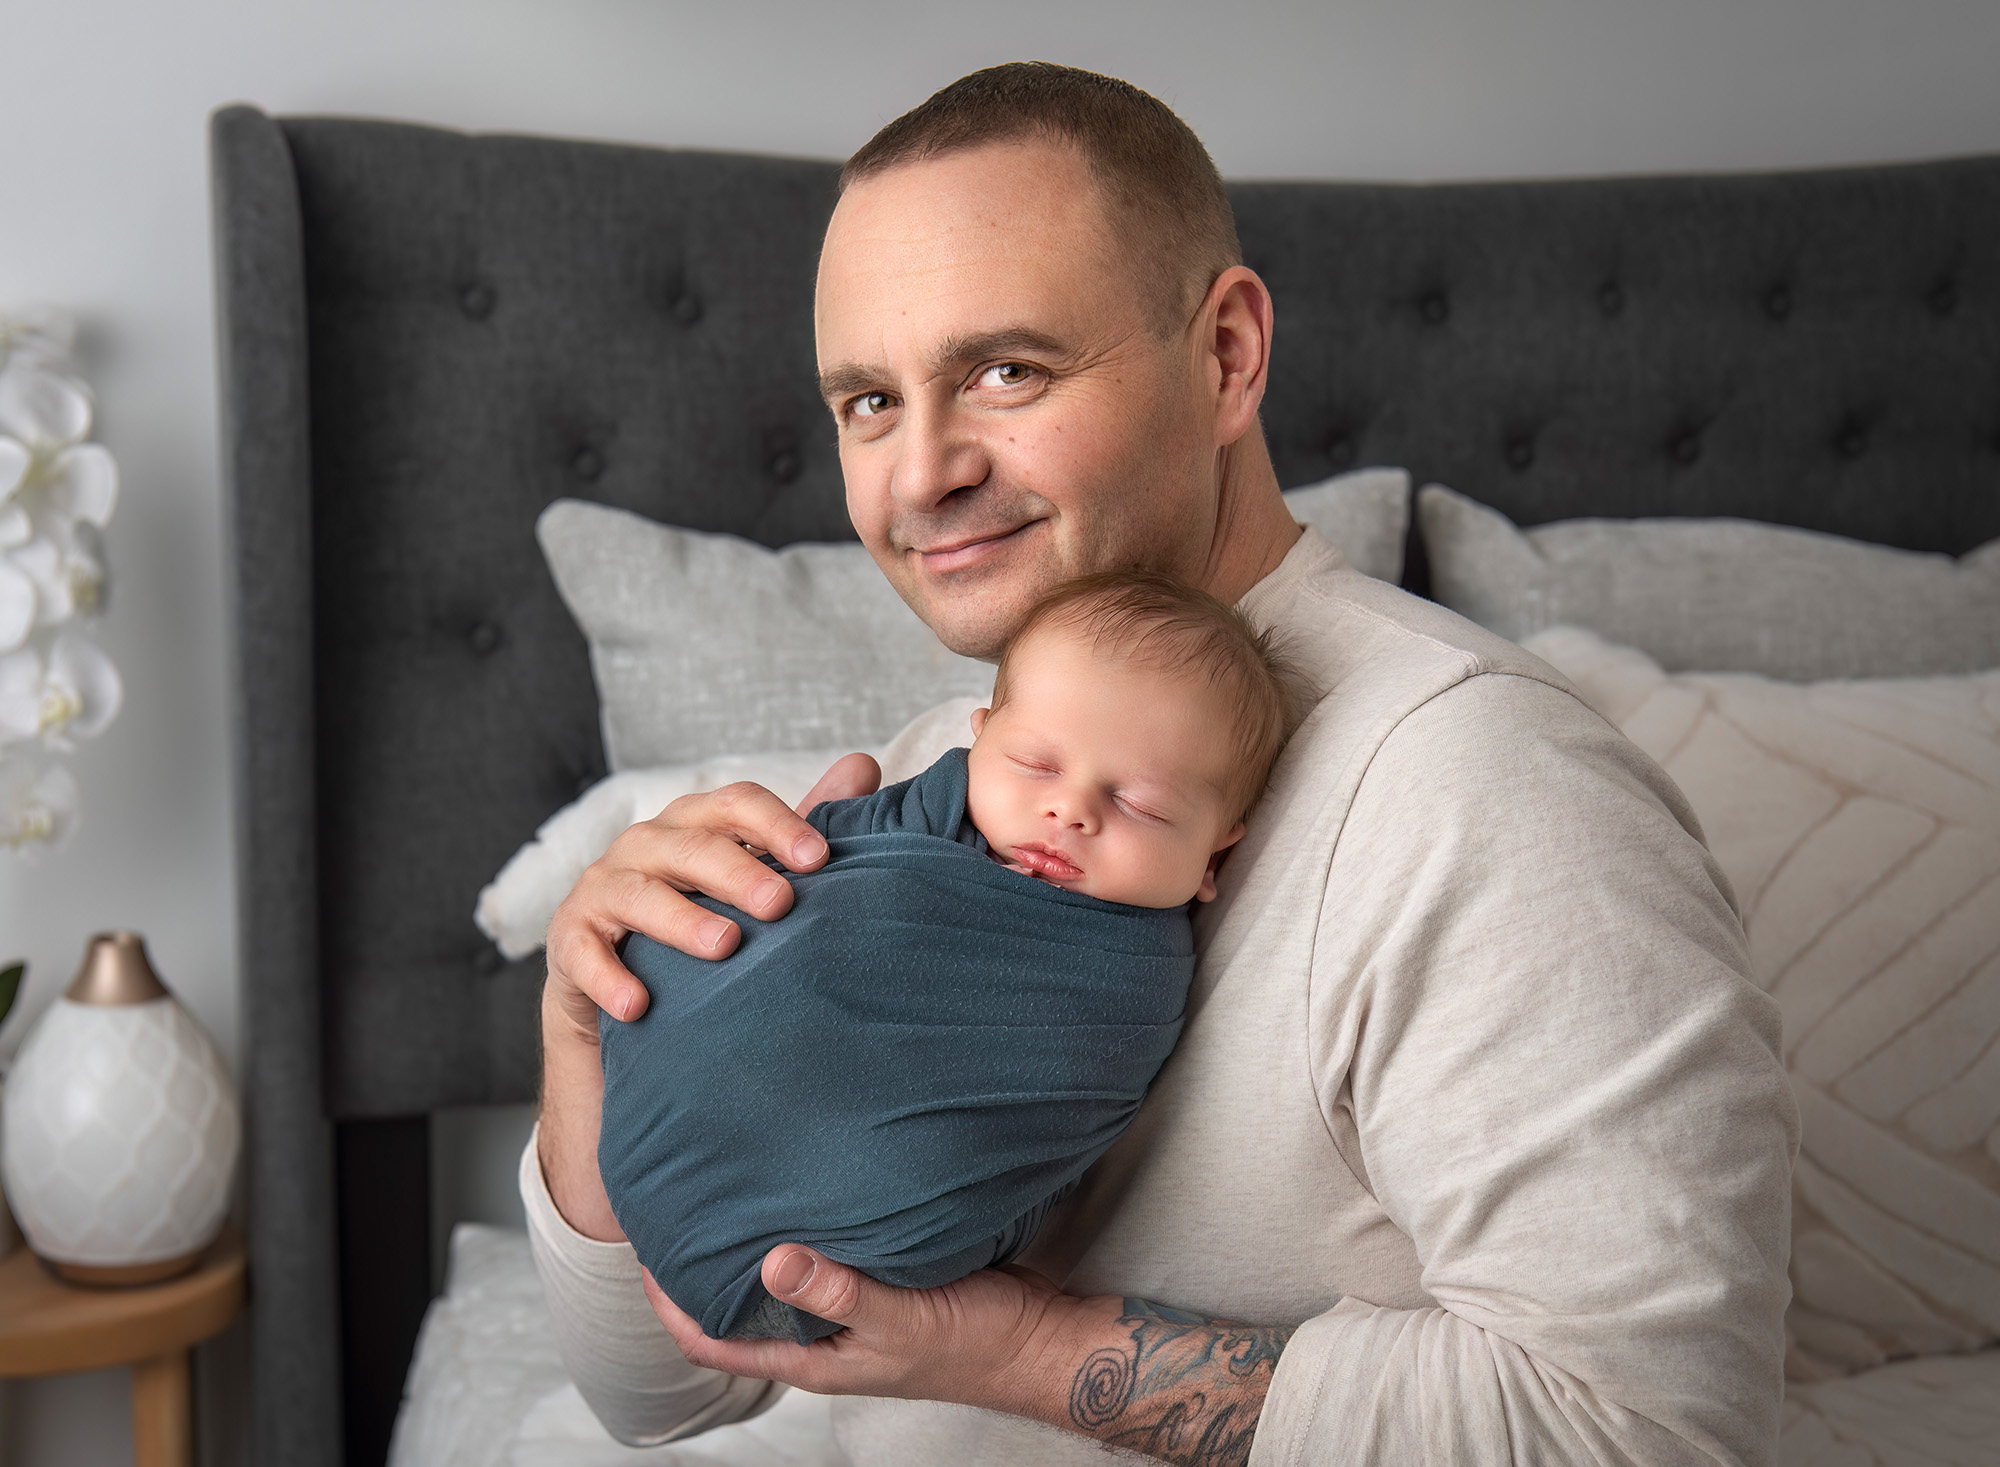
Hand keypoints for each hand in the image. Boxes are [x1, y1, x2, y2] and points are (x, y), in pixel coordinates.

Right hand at [537, 751, 881, 1238]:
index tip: (820, 858)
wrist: (622, 992)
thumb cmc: (700, 921)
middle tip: (781, 903)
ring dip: (681, 919)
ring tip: (724, 947)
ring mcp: (602, 891)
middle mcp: (646, 847)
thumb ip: (799, 830)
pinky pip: (583, 953)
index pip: (735, 805)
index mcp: (695, 824)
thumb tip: (863, 765)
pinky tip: (639, 1005)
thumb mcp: (752, 877)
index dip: (777, 824)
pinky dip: (609, 976)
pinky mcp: (569, 942)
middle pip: (690, 844)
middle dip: (737, 871)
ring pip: (638, 892)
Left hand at [641, 1247, 1291, 1466]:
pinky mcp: (884, 1282)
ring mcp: (852, 1310)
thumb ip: (839, 1290)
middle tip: (680, 1200)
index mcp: (812, 1357)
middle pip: (739, 1305)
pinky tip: (807, 1185)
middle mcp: (822, 1335)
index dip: (669, 1301)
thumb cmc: (977, 1340)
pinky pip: (827, 1255)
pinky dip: (806, 1228)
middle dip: (703, 1263)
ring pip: (782, 1278)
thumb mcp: (904, 1316)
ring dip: (753, 1241)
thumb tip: (767, 1259)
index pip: (710, 1339)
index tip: (642, 1248)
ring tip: (731, 1183)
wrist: (1043, 1339)